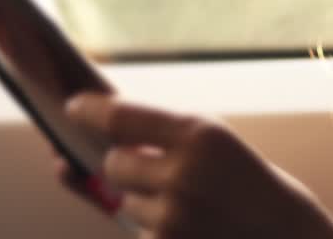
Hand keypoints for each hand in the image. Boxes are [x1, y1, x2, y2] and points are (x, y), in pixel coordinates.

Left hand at [61, 92, 332, 238]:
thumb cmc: (261, 193)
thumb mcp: (221, 150)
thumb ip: (165, 141)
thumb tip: (104, 128)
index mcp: (201, 135)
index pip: (120, 116)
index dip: (89, 110)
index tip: (72, 106)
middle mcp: (183, 174)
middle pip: (114, 162)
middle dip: (124, 163)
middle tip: (149, 165)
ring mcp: (175, 219)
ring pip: (123, 200)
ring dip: (141, 199)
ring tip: (190, 204)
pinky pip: (139, 230)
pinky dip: (155, 227)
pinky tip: (193, 225)